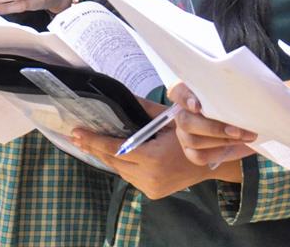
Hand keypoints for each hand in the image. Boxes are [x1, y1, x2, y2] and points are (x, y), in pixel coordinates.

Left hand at [71, 99, 240, 197]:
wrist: (212, 163)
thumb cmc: (193, 136)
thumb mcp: (170, 120)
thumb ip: (145, 110)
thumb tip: (123, 97)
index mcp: (152, 157)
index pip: (114, 149)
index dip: (94, 141)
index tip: (77, 133)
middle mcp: (148, 176)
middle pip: (113, 161)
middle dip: (95, 148)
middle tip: (77, 136)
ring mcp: (150, 187)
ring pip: (120, 170)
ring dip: (108, 156)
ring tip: (91, 143)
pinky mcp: (152, 192)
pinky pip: (130, 176)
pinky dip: (122, 164)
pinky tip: (115, 154)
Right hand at [167, 82, 256, 166]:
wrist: (243, 125)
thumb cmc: (238, 103)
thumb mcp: (236, 94)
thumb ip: (231, 93)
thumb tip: (241, 95)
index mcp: (189, 91)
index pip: (177, 91)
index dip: (185, 99)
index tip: (198, 106)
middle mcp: (182, 112)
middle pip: (185, 121)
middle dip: (213, 127)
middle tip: (236, 130)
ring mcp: (184, 133)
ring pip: (193, 140)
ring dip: (221, 140)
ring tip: (244, 136)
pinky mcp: (190, 151)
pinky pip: (199, 155)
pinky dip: (219, 151)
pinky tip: (235, 144)